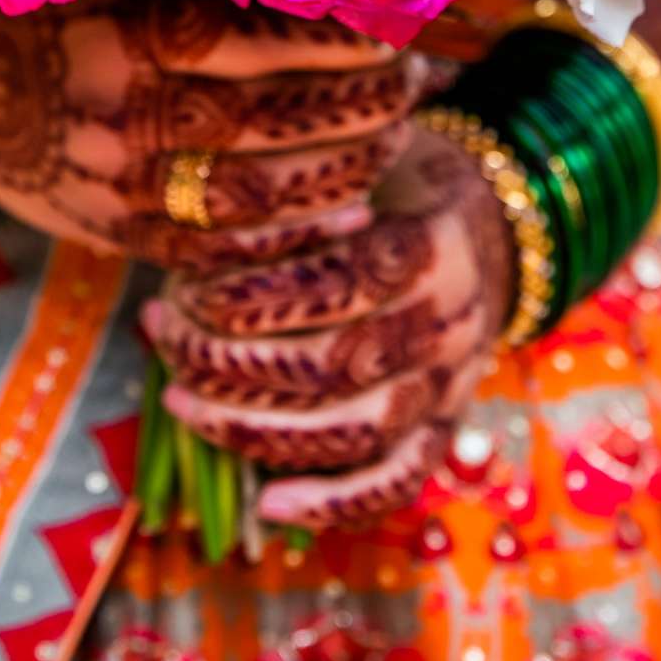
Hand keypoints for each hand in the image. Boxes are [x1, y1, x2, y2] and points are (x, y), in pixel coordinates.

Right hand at [0, 0, 427, 270]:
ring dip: (336, 174)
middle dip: (355, 110)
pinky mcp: (111, 235)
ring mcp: (116, 185)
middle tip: (412, 90)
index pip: (250, 43)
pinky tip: (338, 212)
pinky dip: (284, 239)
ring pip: (253, 197)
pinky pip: (213, 252)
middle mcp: (121, 115)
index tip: (392, 37)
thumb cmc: (42, 8)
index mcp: (122, 36)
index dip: (330, 46)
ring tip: (388, 143)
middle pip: (267, 124)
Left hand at [142, 120, 511, 528]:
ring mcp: (451, 380)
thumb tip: (196, 215)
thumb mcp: (364, 155)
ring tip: (179, 404)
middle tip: (161, 335)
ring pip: (354, 433)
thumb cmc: (401, 178)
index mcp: (429, 244)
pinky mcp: (448, 423)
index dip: (249, 294)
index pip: (332, 284)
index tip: (180, 285)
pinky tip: (266, 504)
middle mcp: (447, 320)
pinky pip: (397, 479)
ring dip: (256, 429)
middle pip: (330, 366)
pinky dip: (333, 503)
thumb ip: (302, 188)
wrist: (499, 223)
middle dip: (229, 362)